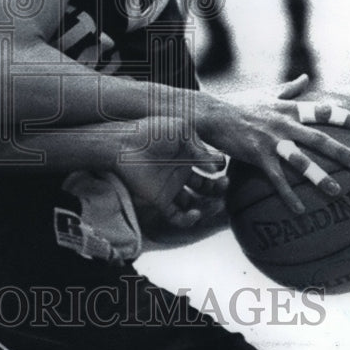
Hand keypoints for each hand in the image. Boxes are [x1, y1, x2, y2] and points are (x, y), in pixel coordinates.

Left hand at [113, 120, 228, 232]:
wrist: (124, 145)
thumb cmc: (151, 132)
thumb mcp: (180, 131)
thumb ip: (200, 147)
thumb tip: (217, 167)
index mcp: (187, 153)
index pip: (210, 165)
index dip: (219, 168)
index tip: (223, 168)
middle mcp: (181, 171)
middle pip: (206, 185)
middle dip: (219, 187)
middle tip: (226, 185)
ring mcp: (171, 186)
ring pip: (194, 202)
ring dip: (208, 206)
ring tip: (215, 203)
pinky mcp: (160, 199)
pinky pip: (177, 216)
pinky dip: (188, 219)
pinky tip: (195, 213)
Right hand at [201, 74, 349, 213]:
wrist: (213, 114)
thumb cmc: (239, 103)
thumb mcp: (266, 92)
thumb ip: (289, 88)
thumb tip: (306, 77)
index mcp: (288, 109)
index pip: (321, 111)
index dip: (342, 117)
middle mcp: (283, 124)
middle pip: (317, 138)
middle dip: (339, 151)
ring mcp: (271, 141)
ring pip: (300, 160)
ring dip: (319, 176)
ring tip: (336, 191)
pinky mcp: (257, 156)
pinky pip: (276, 178)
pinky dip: (288, 194)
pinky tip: (299, 210)